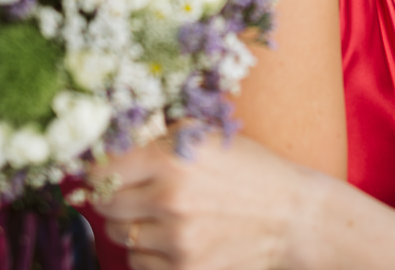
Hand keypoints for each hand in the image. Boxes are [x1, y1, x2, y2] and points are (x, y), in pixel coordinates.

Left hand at [94, 133, 315, 269]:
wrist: (293, 218)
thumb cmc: (252, 171)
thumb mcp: (208, 137)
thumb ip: (158, 138)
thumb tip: (109, 142)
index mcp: (173, 159)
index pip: (102, 169)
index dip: (101, 169)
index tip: (107, 171)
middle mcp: (170, 199)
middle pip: (104, 204)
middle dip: (113, 197)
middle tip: (133, 192)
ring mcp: (176, 240)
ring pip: (119, 236)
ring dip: (132, 226)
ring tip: (162, 215)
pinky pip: (139, 263)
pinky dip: (149, 253)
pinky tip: (174, 238)